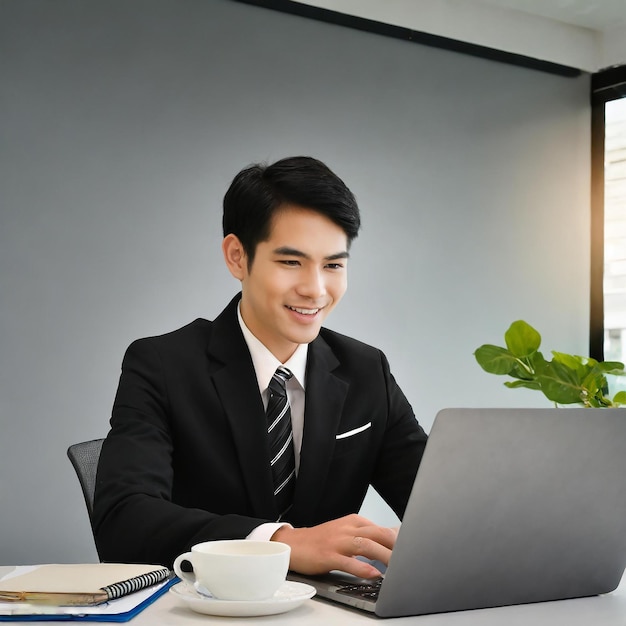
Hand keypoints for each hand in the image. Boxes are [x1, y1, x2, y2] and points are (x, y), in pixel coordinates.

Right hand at [271, 514, 398, 577]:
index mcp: (353, 522)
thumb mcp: (346, 532)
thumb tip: (393, 540)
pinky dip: (362, 567)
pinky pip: (347, 561)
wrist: (293, 543)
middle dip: (396, 546)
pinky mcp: (327, 556)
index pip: (381, 528)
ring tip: (397, 567)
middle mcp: (347, 529)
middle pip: (377, 534)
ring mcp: (337, 542)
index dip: (398, 540)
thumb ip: (367, 536)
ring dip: (384, 556)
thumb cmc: (322, 540)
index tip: (413, 549)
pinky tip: (373, 573)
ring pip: (365, 545)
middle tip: (410, 558)